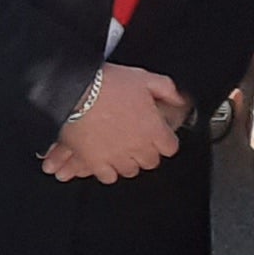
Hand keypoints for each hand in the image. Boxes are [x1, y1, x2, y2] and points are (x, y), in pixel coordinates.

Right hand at [43, 63, 187, 182]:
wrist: (75, 91)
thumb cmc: (107, 83)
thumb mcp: (143, 77)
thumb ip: (166, 89)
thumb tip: (179, 99)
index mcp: (153, 128)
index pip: (170, 147)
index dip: (164, 141)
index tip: (158, 136)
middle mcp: (138, 146)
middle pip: (150, 162)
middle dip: (146, 152)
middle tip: (137, 141)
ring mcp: (116, 156)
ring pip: (130, 171)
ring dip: (127, 162)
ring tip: (120, 150)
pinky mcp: (95, 162)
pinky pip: (108, 177)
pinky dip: (108, 171)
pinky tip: (105, 161)